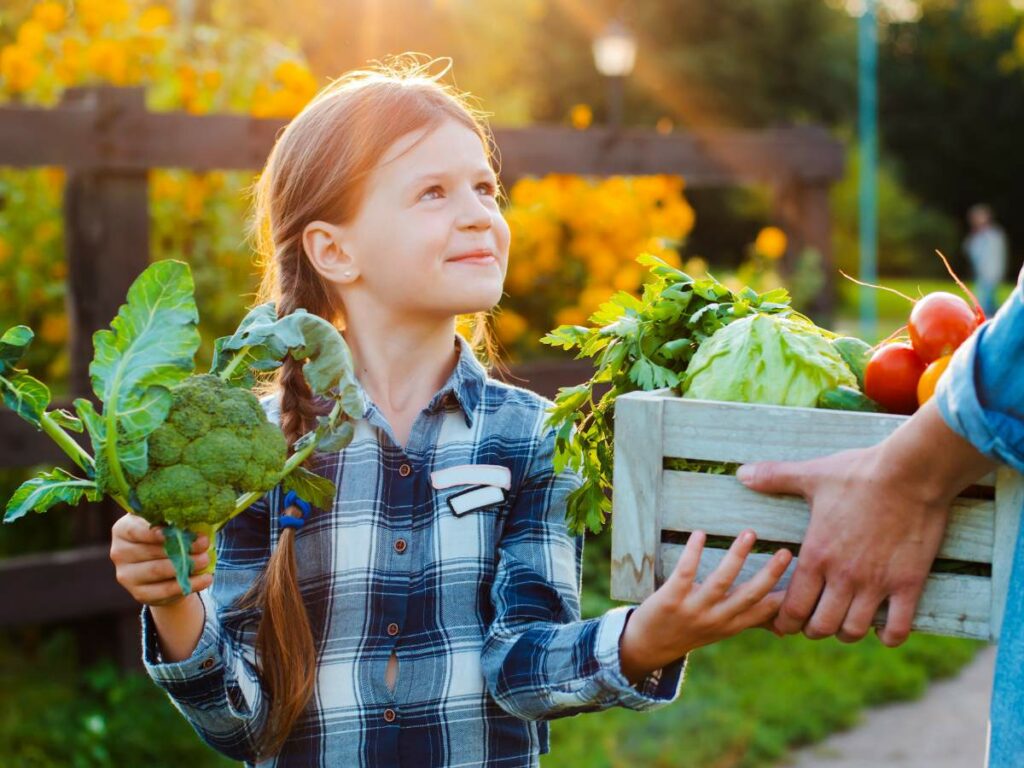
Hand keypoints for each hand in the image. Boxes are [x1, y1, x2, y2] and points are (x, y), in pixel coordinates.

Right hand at [110, 513, 213, 606]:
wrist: (163, 569)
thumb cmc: (166, 538)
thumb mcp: (166, 524)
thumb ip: (173, 520)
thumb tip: (194, 518)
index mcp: (123, 530)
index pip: (136, 530)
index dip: (155, 532)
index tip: (176, 530)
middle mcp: (119, 553)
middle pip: (150, 550)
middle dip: (180, 547)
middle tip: (204, 543)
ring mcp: (127, 575)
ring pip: (157, 570)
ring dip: (185, 565)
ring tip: (205, 559)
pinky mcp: (139, 593)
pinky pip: (165, 590)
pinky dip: (188, 584)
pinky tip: (206, 578)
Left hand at [618, 529, 791, 682]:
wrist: (646, 647)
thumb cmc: (687, 631)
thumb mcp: (721, 629)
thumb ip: (748, 619)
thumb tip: (782, 620)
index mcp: (731, 625)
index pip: (765, 611)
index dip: (787, 596)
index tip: (807, 578)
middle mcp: (716, 620)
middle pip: (749, 596)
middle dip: (770, 574)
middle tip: (786, 551)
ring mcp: (693, 610)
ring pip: (721, 582)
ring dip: (736, 557)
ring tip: (749, 534)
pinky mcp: (670, 600)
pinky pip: (685, 572)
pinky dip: (694, 552)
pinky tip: (700, 533)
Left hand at [737, 400, 996, 646]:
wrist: (910, 471)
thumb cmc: (858, 472)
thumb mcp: (811, 474)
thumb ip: (775, 478)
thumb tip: (742, 473)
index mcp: (815, 554)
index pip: (792, 607)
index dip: (785, 621)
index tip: (786, 620)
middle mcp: (842, 575)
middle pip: (821, 627)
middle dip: (814, 629)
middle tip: (815, 622)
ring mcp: (876, 582)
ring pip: (854, 630)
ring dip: (847, 632)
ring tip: (846, 623)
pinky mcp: (908, 583)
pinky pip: (897, 627)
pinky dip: (888, 635)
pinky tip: (882, 627)